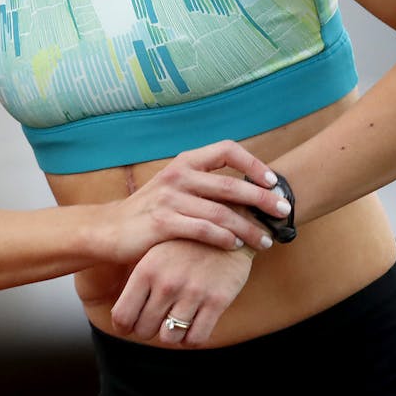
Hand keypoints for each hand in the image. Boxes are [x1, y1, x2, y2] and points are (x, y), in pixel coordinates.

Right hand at [98, 139, 288, 263]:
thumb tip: (250, 188)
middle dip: (262, 199)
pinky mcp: (161, 223)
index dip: (253, 163)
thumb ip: (205, 184)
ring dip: (248, 227)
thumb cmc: (151, 210)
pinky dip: (223, 238)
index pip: (227, 149)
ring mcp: (169, 199)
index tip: (272, 181)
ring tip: (266, 240)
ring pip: (221, 212)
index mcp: (185, 162)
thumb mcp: (176, 187)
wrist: (111, 229)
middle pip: (230, 184)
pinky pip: (202, 230)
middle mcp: (178, 176)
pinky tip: (235, 246)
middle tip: (284, 211)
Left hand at [109, 239, 253, 346]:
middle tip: (154, 323)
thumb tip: (122, 315)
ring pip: (170, 338)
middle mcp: (167, 283)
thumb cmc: (183, 243)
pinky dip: (191, 339)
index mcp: (146, 270)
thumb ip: (138, 281)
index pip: (123, 315)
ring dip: (170, 336)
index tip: (129, 327)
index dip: (124, 327)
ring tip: (173, 324)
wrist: (226, 225)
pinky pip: (196, 338)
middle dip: (147, 331)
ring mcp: (192, 292)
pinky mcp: (217, 300)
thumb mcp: (154, 253)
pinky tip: (191, 326)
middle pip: (144, 330)